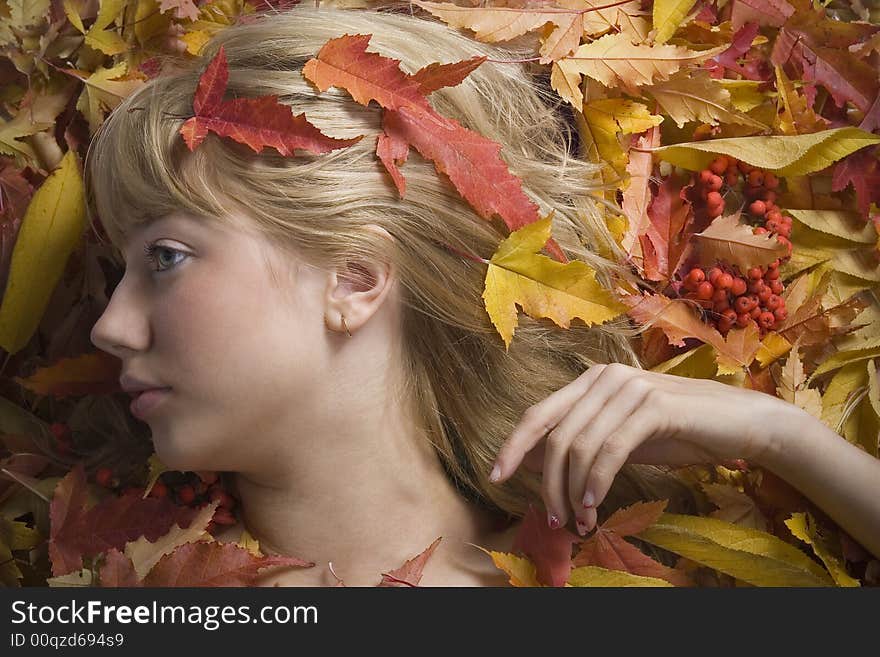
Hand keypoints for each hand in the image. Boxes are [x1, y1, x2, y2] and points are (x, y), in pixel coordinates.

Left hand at [488, 362, 799, 535]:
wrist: (742, 423)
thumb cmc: (681, 432)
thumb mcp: (622, 438)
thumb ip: (583, 443)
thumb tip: (534, 460)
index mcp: (593, 380)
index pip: (539, 413)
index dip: (514, 445)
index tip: (496, 477)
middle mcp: (605, 377)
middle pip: (555, 434)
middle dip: (548, 482)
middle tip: (553, 520)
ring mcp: (629, 388)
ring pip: (579, 446)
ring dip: (573, 492)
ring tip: (578, 523)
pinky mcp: (653, 406)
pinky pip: (610, 450)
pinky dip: (596, 483)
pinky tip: (593, 507)